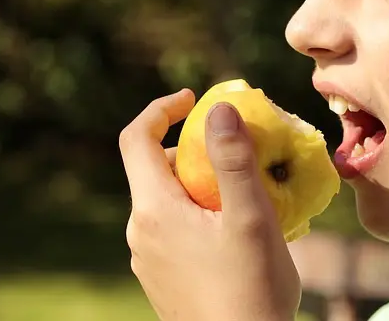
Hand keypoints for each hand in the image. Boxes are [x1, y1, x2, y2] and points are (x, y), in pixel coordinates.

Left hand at [119, 89, 300, 320]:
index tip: (193, 100)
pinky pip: (172, 226)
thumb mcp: (250, 218)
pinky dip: (197, 209)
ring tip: (241, 191)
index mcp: (155, 210)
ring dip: (198, 181)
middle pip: (155, 169)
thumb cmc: (251, 287)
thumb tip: (219, 109)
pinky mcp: (162, 276)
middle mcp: (141, 232)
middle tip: (234, 149)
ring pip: (167, 200)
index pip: (137, 140)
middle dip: (191, 149)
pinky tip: (233, 228)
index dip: (160, 109)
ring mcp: (148, 258)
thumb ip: (233, 160)